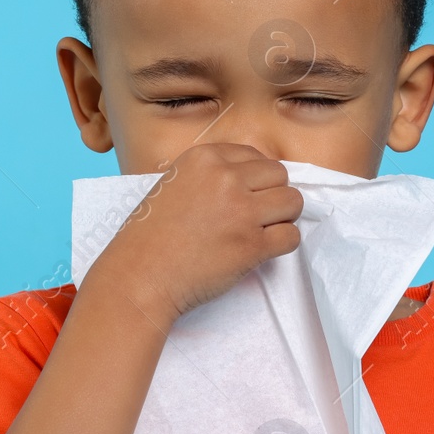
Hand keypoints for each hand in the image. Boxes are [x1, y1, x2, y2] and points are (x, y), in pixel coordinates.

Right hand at [84, 143, 303, 328]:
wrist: (140, 276)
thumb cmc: (151, 236)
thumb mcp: (174, 184)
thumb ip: (211, 175)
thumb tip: (254, 178)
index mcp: (204, 158)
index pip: (255, 156)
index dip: (256, 179)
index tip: (245, 197)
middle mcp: (226, 178)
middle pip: (280, 176)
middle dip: (273, 195)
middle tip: (256, 216)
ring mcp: (241, 212)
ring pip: (293, 202)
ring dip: (283, 217)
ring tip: (262, 230)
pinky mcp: (252, 245)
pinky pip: (291, 236)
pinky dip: (283, 243)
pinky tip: (263, 249)